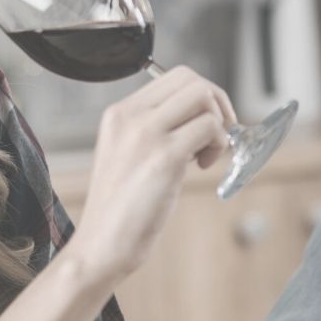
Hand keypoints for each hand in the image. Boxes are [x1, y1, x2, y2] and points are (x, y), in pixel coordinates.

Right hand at [65, 66, 235, 283]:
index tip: (205, 124)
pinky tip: (201, 167)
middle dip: (217, 104)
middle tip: (216, 136)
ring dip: (218, 126)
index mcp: (118, 113)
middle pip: (192, 80)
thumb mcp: (128, 154)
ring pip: (204, 99)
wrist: (102, 244)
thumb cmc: (121, 208)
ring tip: (205, 155)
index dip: (202, 96)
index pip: (174, 76)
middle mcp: (130, 116)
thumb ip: (156, 130)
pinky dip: (218, 145)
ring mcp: (146, 134)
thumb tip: (201, 117)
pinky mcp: (165, 157)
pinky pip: (210, 128)